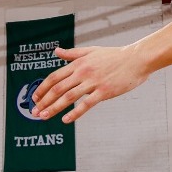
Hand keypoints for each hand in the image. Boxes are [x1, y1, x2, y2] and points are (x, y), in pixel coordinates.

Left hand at [30, 43, 151, 123]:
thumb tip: (56, 51)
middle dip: (44, 101)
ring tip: (44, 117)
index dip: (42, 88)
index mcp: (78, 63)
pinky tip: (66, 120)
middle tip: (34, 112)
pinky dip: (75, 113)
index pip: (54, 77)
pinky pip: (86, 104)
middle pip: (58, 88)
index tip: (35, 99)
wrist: (136, 59)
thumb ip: (72, 54)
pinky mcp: (104, 91)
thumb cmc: (114, 56)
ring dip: (54, 108)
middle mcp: (83, 72)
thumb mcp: (91, 51)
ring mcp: (93, 82)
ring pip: (69, 97)